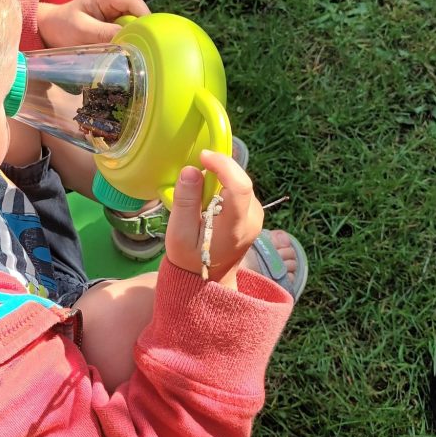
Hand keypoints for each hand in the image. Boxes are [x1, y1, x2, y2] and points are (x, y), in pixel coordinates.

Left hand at [36, 0, 149, 47]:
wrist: (49, 30)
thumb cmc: (62, 25)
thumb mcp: (81, 30)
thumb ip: (104, 33)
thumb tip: (128, 40)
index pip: (133, 1)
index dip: (144, 17)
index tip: (149, 36)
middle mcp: (114, 2)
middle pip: (137, 13)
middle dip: (140, 30)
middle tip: (141, 49)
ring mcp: (115, 14)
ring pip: (134, 24)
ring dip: (134, 37)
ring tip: (133, 52)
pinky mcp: (113, 25)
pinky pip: (127, 32)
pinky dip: (127, 41)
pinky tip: (125, 52)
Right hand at [164, 150, 263, 287]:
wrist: (209, 280)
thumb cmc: (190, 259)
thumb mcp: (179, 234)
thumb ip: (185, 202)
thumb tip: (191, 170)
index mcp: (235, 227)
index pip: (239, 186)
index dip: (223, 165)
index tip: (202, 156)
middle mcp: (252, 219)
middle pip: (241, 180)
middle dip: (220, 167)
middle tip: (196, 166)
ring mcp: (256, 216)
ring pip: (241, 182)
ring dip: (221, 176)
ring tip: (200, 184)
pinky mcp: (253, 213)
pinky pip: (239, 189)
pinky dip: (223, 184)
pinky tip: (208, 194)